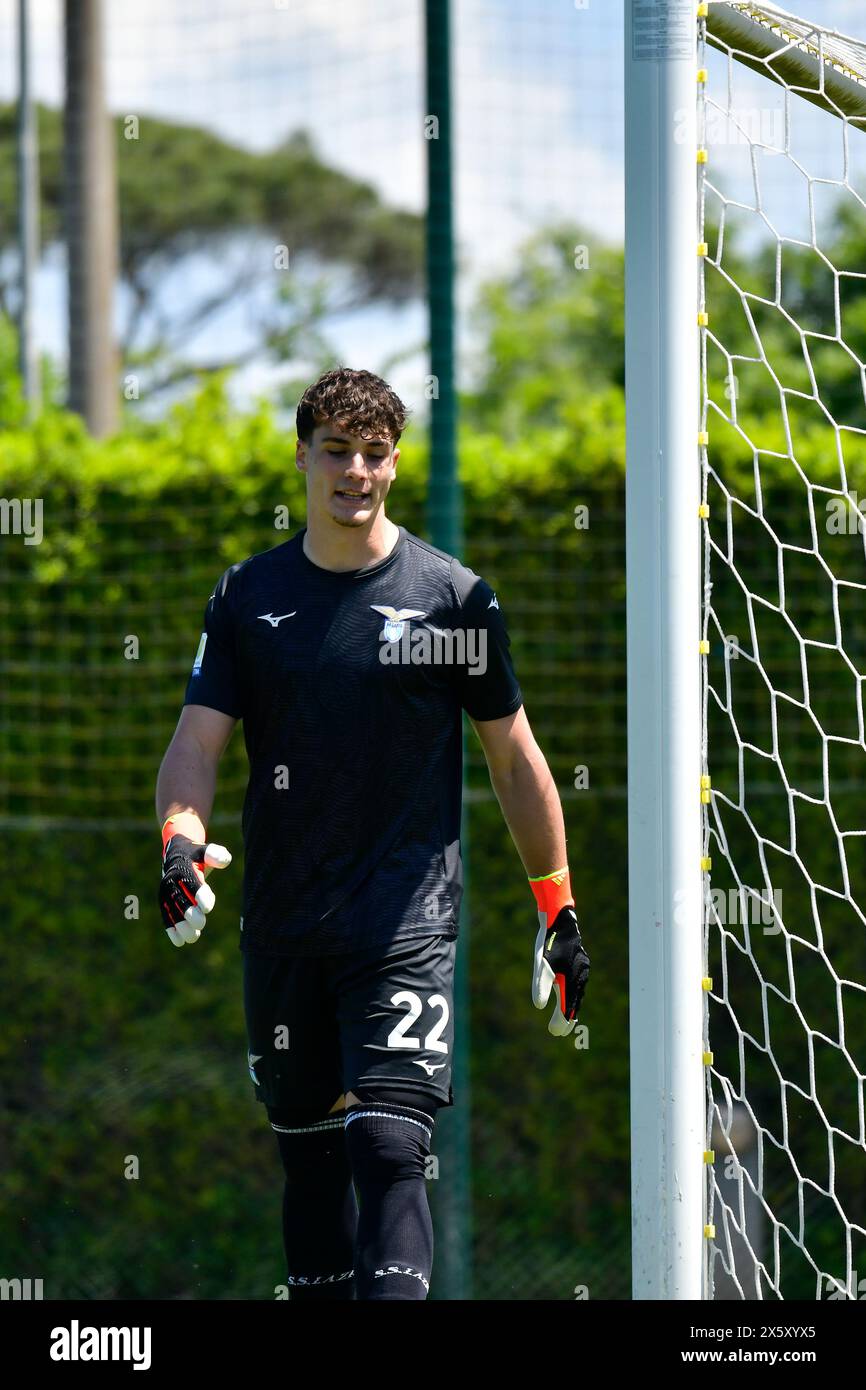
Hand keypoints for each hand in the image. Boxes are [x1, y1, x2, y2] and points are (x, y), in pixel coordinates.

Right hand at [158, 830, 231, 946]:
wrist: (176, 853)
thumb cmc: (197, 854)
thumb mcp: (205, 851)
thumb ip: (215, 854)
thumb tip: (224, 860)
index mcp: (183, 868)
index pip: (191, 883)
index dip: (199, 895)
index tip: (207, 908)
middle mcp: (171, 881)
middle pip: (180, 900)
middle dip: (189, 913)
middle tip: (201, 924)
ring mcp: (166, 892)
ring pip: (172, 911)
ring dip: (180, 926)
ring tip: (193, 938)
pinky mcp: (163, 901)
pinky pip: (166, 915)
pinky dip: (171, 928)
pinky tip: (179, 941)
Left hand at [532, 904, 590, 1036]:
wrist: (560, 920)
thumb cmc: (549, 943)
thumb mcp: (541, 965)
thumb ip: (541, 986)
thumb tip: (539, 1006)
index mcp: (571, 981)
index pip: (567, 1008)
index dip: (561, 1021)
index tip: (555, 1033)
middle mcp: (580, 977)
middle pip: (575, 1003)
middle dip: (567, 1017)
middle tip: (559, 1031)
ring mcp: (582, 969)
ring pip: (577, 993)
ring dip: (571, 1006)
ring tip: (566, 1018)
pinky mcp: (580, 963)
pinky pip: (578, 984)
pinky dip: (573, 993)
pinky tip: (569, 994)